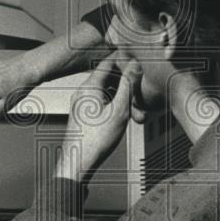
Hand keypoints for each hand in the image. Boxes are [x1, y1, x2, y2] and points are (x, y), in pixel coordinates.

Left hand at [57, 54, 141, 182]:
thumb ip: (128, 85)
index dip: (123, 60)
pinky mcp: (82, 114)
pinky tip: (123, 119)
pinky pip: (101, 103)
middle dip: (126, 86)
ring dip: (122, 99)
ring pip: (106, 93)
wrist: (79, 162)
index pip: (108, 63)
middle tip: (140, 95)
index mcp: (89, 86)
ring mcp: (81, 103)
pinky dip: (113, 107)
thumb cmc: (95, 139)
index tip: (136, 58)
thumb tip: (134, 65)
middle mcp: (82, 92)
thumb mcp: (119, 109)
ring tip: (135, 113)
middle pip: (109, 80)